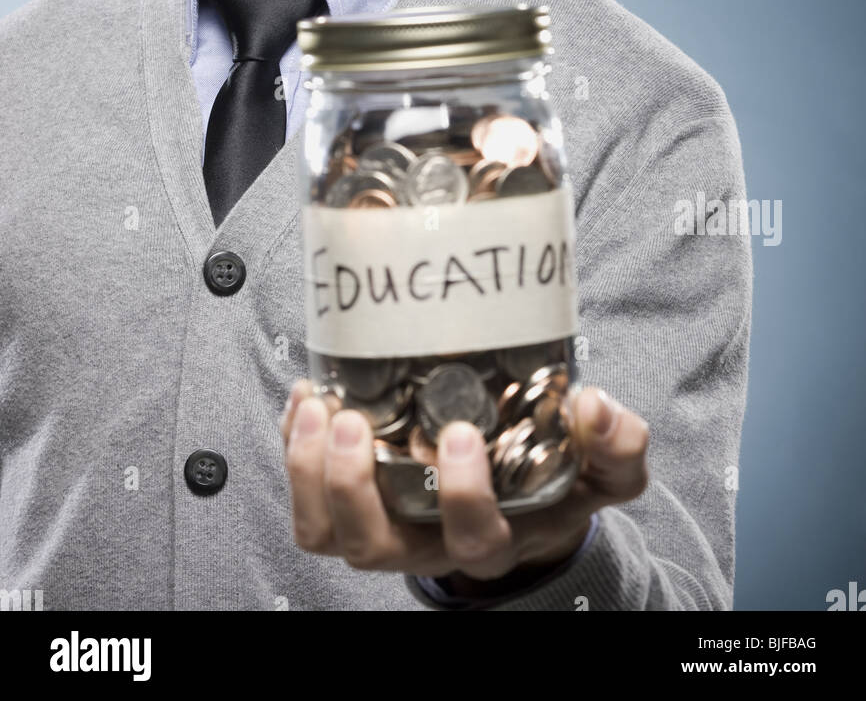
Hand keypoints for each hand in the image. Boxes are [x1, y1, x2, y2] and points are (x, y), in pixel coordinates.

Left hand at [280, 381, 649, 585]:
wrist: (523, 501)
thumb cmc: (554, 483)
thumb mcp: (601, 470)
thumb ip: (616, 444)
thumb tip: (596, 406)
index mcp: (492, 536)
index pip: (473, 538)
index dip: (462, 496)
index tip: (461, 434)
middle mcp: (429, 542)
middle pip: (375, 547)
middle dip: (355, 487)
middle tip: (356, 422)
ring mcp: (386, 527)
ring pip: (327, 532)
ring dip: (310, 472)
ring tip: (318, 410)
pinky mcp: (352, 505)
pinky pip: (307, 503)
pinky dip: (296, 453)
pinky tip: (306, 402)